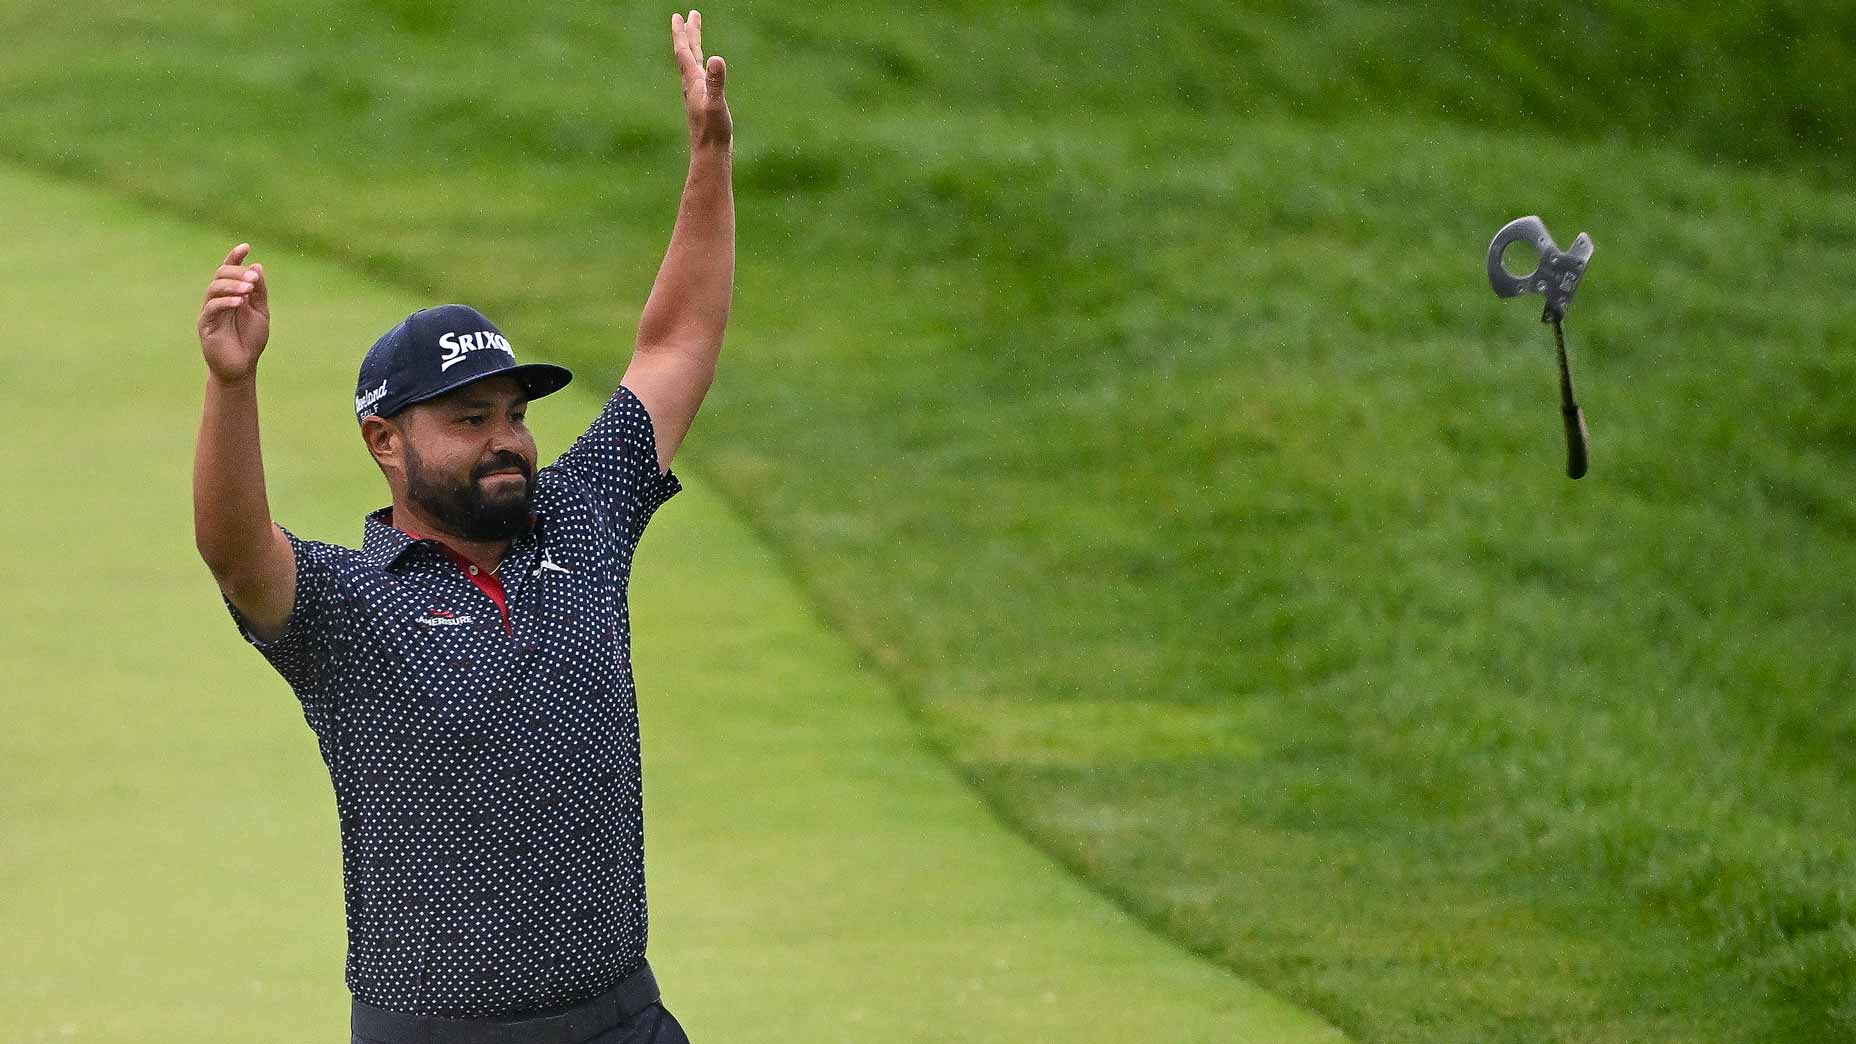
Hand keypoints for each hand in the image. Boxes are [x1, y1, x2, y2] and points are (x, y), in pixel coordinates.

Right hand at [197, 243, 270, 381]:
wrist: (243, 366)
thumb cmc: (250, 339)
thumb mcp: (261, 312)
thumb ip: (259, 292)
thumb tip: (257, 266)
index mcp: (231, 294)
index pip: (229, 271)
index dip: (235, 257)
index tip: (246, 247)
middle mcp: (218, 299)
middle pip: (221, 276)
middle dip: (237, 273)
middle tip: (253, 278)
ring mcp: (210, 311)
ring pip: (214, 289)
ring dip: (232, 286)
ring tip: (248, 289)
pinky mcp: (206, 325)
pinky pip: (212, 309)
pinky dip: (225, 302)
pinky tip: (239, 302)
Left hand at [672, 10, 730, 152]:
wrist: (710, 153)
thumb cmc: (713, 131)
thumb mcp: (717, 103)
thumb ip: (716, 81)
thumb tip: (716, 59)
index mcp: (693, 82)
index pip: (684, 52)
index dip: (682, 33)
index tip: (679, 16)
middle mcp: (692, 85)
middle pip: (688, 54)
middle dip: (689, 34)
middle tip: (690, 15)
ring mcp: (697, 94)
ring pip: (693, 64)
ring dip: (693, 47)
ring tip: (695, 36)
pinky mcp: (704, 103)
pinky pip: (700, 76)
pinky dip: (701, 65)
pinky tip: (705, 69)